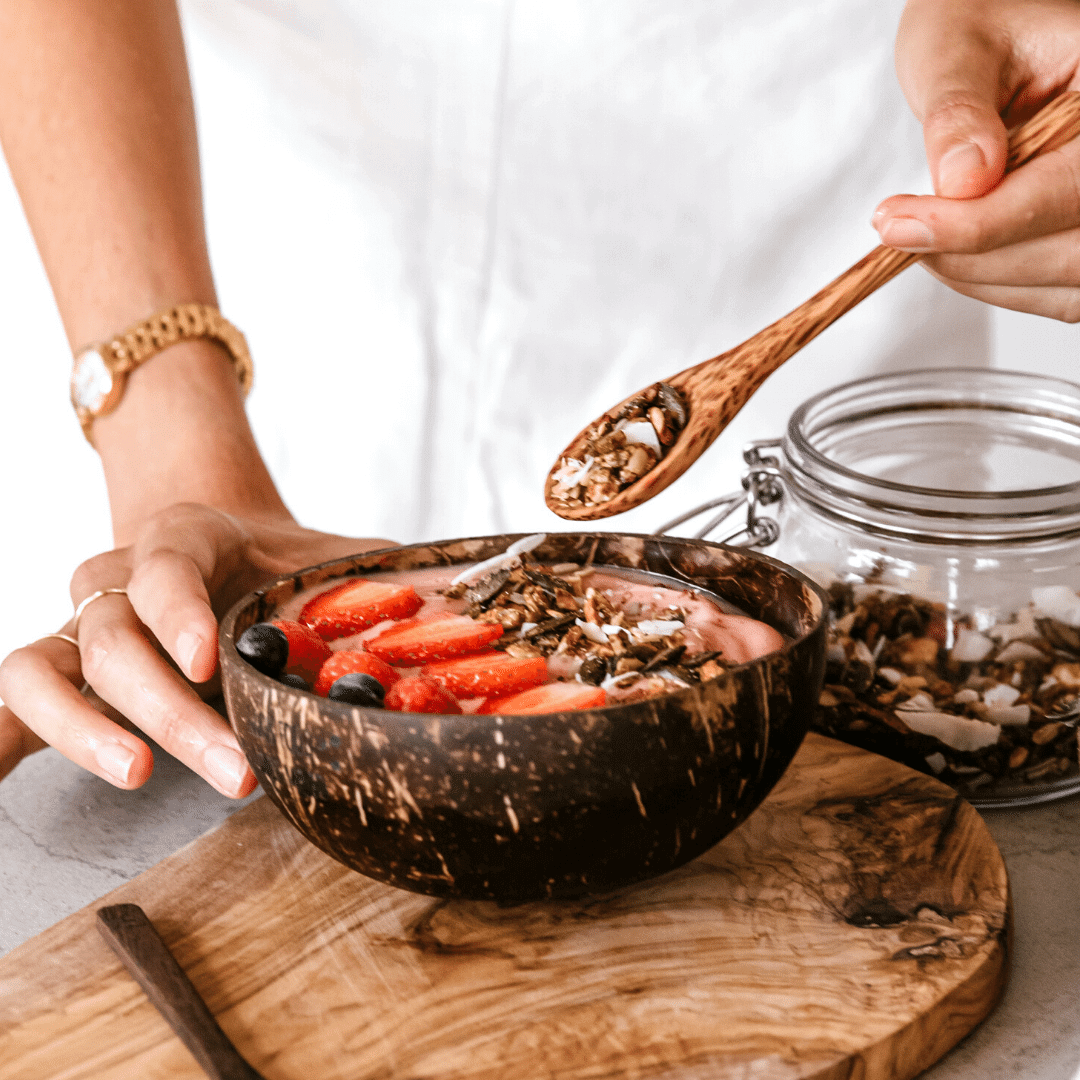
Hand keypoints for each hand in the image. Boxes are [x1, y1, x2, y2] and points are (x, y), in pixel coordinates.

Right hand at [0, 503, 392, 795]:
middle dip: (169, 708)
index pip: (166, 563)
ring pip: (42, 665)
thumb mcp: (340, 560)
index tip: (211, 663)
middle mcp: (120, 576)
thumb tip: (455, 618)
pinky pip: (12, 696)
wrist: (238, 546)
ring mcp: (84, 625)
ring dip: (82, 727)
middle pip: (114, 632)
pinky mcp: (62, 669)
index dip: (179, 611)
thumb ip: (380, 584)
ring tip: (136, 776)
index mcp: (188, 536)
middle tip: (233, 769)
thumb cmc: (290, 563)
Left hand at [875, 0, 1079, 320]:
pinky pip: (1063, 290)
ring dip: (982, 277)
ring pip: (1069, 279)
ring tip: (918, 236)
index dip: (978, 223)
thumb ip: (958, 110)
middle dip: (975, 258)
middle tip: (898, 233)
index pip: (1067, 186)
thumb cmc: (978, 28)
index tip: (897, 226)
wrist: (992, 41)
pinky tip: (952, 253)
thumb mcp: (956, 47)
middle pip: (1075, 249)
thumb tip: (963, 179)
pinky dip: (1001, 285)